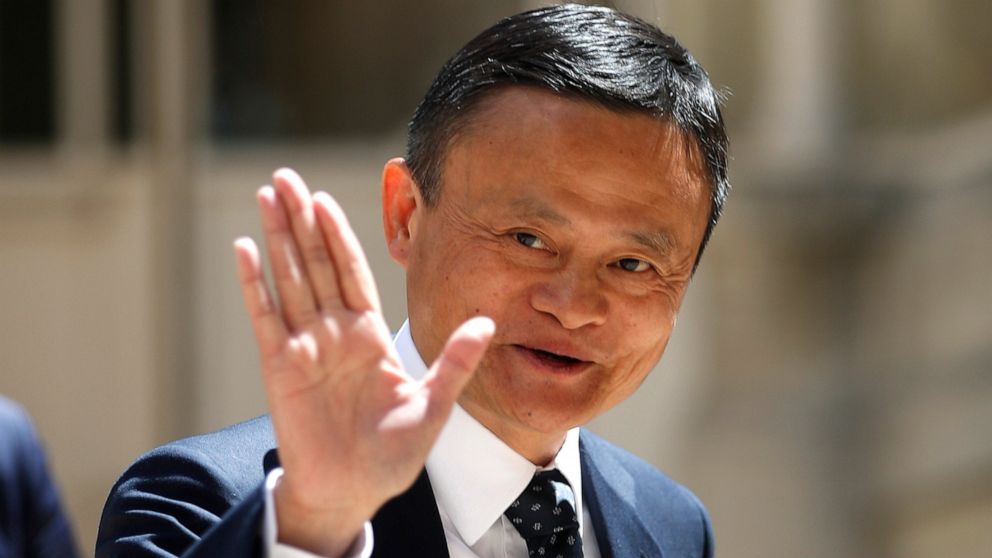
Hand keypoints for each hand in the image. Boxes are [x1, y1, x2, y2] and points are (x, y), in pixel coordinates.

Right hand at [233, 168, 493, 555]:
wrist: (352, 491)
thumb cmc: (393, 455)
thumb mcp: (432, 406)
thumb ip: (455, 363)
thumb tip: (486, 323)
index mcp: (370, 335)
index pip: (353, 273)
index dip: (339, 235)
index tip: (326, 199)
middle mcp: (335, 332)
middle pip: (317, 264)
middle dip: (302, 220)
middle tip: (286, 177)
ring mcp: (305, 346)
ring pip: (291, 280)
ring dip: (278, 238)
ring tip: (268, 196)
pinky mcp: (280, 368)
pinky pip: (266, 318)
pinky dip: (254, 285)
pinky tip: (245, 250)